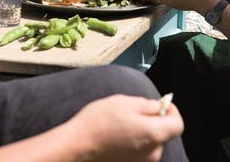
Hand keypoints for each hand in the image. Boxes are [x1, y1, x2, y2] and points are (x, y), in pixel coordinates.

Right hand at [69, 94, 183, 161]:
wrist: (78, 145)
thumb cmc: (100, 120)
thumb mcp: (125, 102)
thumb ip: (148, 105)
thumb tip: (159, 108)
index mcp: (154, 134)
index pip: (178, 125)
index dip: (172, 111)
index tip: (161, 103)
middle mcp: (153, 153)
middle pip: (164, 134)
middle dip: (155, 119)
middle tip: (136, 109)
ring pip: (152, 142)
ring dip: (144, 130)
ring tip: (124, 122)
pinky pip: (141, 151)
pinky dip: (136, 141)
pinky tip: (119, 134)